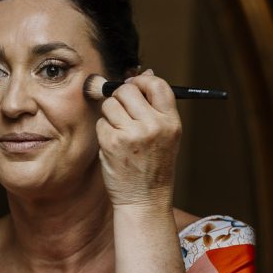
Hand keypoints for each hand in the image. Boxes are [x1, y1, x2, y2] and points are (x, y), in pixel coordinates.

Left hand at [96, 70, 181, 209]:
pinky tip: (113, 146)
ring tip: (120, 133)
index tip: (134, 88)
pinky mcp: (112, 143)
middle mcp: (154, 126)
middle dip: (120, 97)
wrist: (145, 199)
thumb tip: (145, 73)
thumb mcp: (165, 135)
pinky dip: (103, 132)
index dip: (141, 82)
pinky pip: (101, 123)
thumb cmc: (153, 166)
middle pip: (127, 91)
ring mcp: (132, 134)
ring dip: (110, 116)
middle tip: (122, 113)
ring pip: (110, 105)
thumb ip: (156, 106)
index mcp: (171, 122)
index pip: (157, 84)